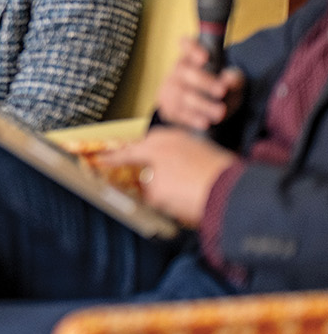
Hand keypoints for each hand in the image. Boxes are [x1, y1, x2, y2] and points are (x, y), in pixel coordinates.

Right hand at [103, 127, 238, 227]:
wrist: (234, 194)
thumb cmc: (193, 191)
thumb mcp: (159, 194)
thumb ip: (146, 186)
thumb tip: (146, 185)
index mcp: (155, 146)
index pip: (126, 153)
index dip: (111, 159)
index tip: (99, 160)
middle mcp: (171, 138)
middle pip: (146, 145)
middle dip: (136, 154)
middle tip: (127, 163)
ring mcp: (191, 142)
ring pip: (165, 149)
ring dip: (156, 159)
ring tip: (154, 172)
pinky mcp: (207, 151)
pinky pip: (181, 154)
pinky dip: (173, 163)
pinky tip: (177, 175)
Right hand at [154, 38, 245, 131]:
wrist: (202, 111)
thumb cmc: (218, 90)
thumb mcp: (232, 82)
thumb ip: (234, 79)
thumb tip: (229, 80)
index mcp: (193, 58)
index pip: (187, 45)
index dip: (193, 48)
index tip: (205, 57)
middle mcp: (178, 71)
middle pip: (185, 72)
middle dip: (205, 82)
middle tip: (222, 91)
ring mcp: (170, 89)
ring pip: (182, 95)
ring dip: (202, 104)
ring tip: (221, 113)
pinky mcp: (168, 107)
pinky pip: (178, 112)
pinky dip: (193, 118)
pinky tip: (205, 122)